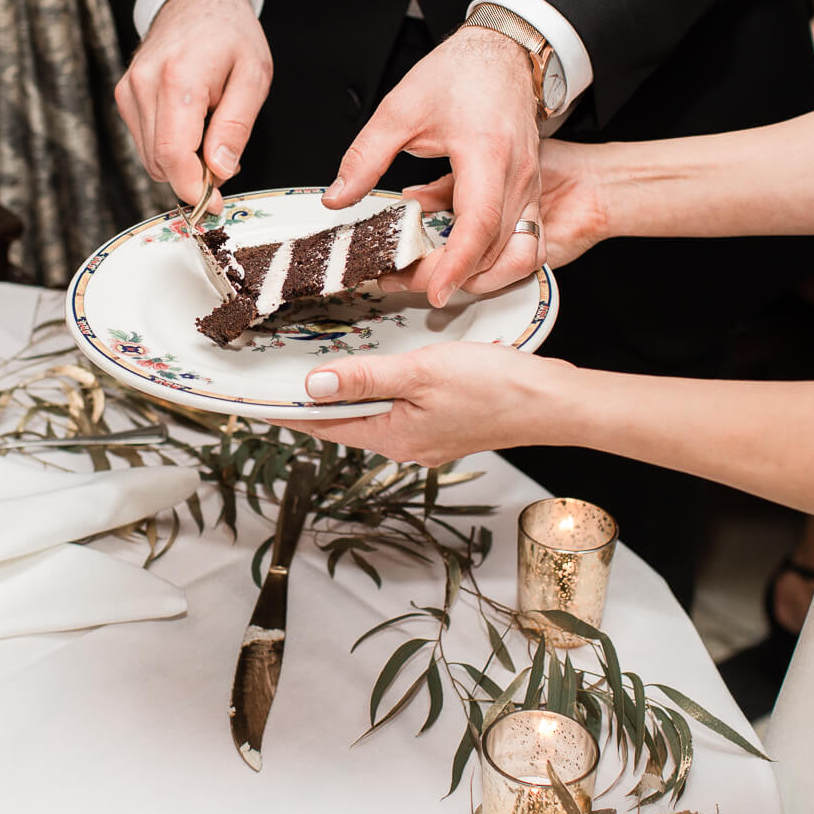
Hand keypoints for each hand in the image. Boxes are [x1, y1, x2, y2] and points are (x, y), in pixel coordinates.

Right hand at [115, 0, 271, 210]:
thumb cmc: (231, 34)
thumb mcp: (254, 75)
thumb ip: (235, 125)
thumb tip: (219, 171)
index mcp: (179, 80)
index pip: (173, 155)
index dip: (192, 190)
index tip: (213, 205)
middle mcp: (144, 85)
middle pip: (159, 162)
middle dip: (191, 178)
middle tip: (224, 164)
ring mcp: (129, 90)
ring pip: (149, 157)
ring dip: (181, 163)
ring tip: (210, 135)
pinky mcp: (124, 95)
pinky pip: (144, 141)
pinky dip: (168, 147)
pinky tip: (191, 126)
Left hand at [276, 342, 565, 465]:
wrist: (553, 403)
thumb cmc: (494, 386)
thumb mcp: (420, 372)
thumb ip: (365, 378)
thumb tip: (313, 387)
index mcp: (393, 437)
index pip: (326, 425)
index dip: (292, 410)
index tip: (261, 401)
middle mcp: (407, 446)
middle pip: (348, 423)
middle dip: (318, 401)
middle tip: (287, 374)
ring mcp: (430, 440)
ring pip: (376, 415)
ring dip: (353, 393)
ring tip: (327, 367)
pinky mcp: (449, 427)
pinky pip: (402, 410)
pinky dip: (385, 391)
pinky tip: (385, 370)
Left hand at [325, 28, 540, 306]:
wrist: (502, 52)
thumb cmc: (460, 72)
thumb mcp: (400, 109)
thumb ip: (366, 157)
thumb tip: (336, 199)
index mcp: (487, 152)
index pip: (478, 225)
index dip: (456, 265)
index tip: (433, 291)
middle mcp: (517, 174)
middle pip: (493, 248)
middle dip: (450, 275)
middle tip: (402, 279)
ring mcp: (529, 184)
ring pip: (515, 251)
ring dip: (476, 272)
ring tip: (428, 271)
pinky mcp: (528, 189)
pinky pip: (520, 238)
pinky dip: (490, 254)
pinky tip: (449, 242)